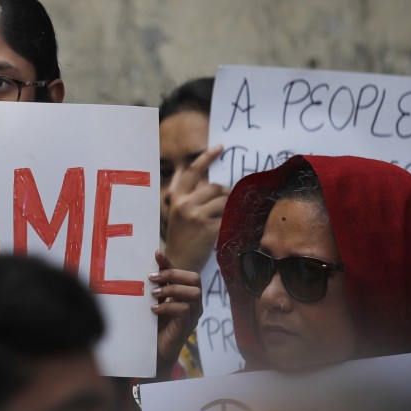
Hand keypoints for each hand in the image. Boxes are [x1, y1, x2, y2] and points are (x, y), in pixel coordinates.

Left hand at [149, 250, 202, 378]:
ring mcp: (193, 315)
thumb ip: (156, 285)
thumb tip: (151, 262)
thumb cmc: (154, 325)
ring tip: (153, 294)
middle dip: (173, 274)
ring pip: (193, 293)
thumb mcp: (154, 301)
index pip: (184, 273)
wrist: (154, 352)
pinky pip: (184, 309)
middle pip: (195, 279)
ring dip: (171, 289)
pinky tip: (154, 309)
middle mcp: (194, 303)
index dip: (172, 263)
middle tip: (152, 278)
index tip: (157, 254)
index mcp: (186, 294)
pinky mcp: (187, 325)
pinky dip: (168, 306)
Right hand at [163, 146, 229, 272]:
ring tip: (228, 217)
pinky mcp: (209, 228)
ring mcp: (196, 216)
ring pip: (224, 201)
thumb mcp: (180, 215)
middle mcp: (185, 204)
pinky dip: (233, 220)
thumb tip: (218, 187)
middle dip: (226, 194)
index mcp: (177, 199)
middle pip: (216, 188)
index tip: (219, 147)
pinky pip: (228, 217)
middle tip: (229, 203)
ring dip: (230, 208)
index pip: (193, 172)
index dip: (206, 157)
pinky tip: (231, 225)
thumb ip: (194, 200)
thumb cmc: (182, 239)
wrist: (178, 263)